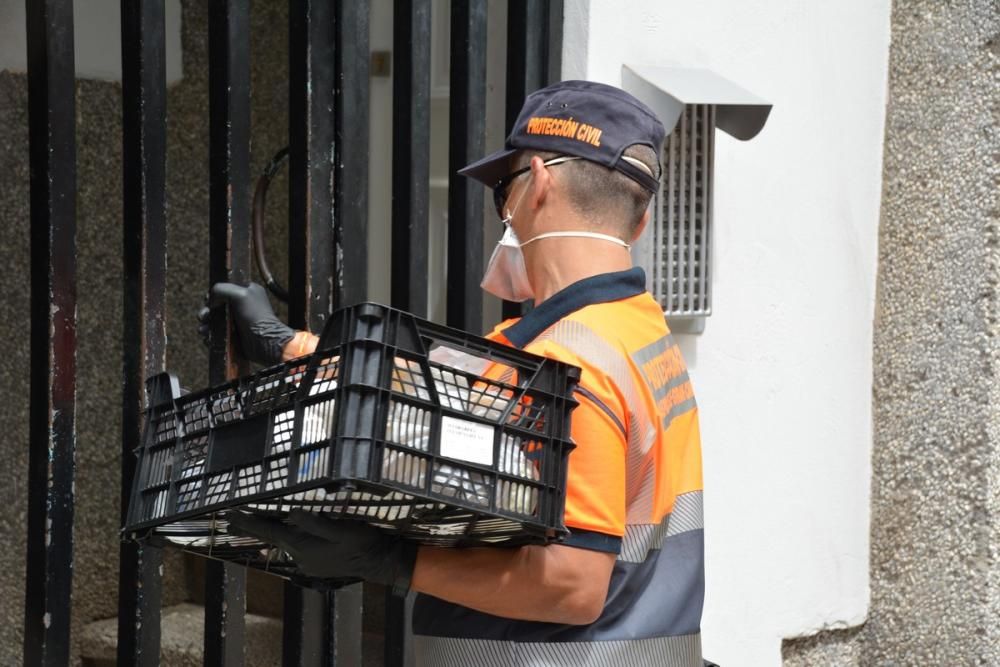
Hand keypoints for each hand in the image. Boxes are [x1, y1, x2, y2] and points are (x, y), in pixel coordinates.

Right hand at [197, 282, 293, 364]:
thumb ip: (221, 289)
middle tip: (203, 316)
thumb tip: (210, 300)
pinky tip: (207, 338)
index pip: (224, 289)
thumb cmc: (256, 316)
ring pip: (214, 321)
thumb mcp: (240, 294)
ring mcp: (237, 322)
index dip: (214, 294)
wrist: (265, 342)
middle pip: (216, 306)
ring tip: (203, 330)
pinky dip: (210, 336)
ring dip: (205, 324)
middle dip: (206, 311)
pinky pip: (217, 334)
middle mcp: (241, 306)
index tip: (209, 301)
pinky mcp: (233, 336)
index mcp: (246, 292)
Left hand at [226, 510, 417, 593]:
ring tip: (254, 523)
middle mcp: (301, 558)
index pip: (269, 533)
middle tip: (232, 519)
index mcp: (303, 547)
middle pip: (273, 539)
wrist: (380, 563)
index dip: (249, 522)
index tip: (229, 515)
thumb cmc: (361, 543)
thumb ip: (314, 522)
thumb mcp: (340, 528)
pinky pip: (296, 549)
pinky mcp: (318, 564)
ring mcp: (309, 563)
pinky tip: (284, 534)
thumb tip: (291, 513)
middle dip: (253, 528)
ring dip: (269, 533)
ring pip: (284, 544)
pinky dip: (285, 539)